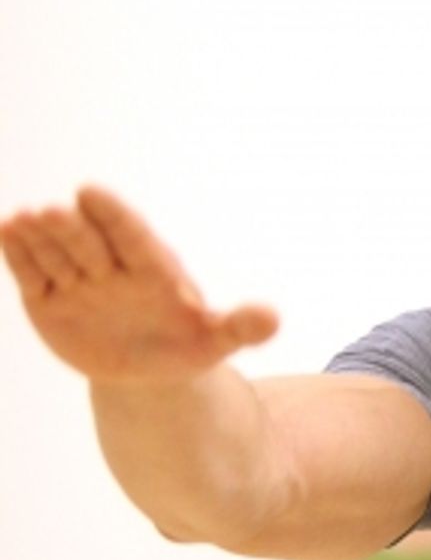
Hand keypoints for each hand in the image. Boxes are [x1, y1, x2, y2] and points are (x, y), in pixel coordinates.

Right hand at [1, 186, 277, 382]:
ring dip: (37, 238)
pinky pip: (30, 273)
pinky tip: (6, 231)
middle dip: (71, 229)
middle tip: (53, 213)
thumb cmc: (186, 344)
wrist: (146, 366)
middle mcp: (110, 264)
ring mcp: (77, 279)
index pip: (130, 235)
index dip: (112, 216)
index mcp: (151, 266)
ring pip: (55, 253)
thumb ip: (239, 327)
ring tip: (21, 221)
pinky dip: (17, 256)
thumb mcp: (215, 341)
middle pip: (89, 242)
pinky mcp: (48, 297)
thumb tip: (273, 318)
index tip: (91, 193)